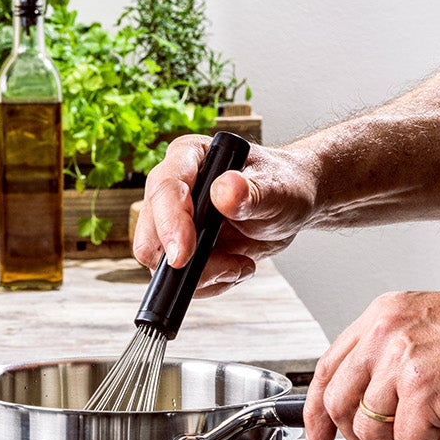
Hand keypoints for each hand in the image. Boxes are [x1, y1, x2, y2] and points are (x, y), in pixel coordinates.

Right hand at [133, 136, 318, 293]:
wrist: (290, 205)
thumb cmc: (282, 185)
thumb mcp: (276, 188)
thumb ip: (251, 191)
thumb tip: (224, 192)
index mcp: (188, 157)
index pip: (165, 188)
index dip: (169, 223)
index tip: (184, 254)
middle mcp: (172, 188)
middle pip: (149, 232)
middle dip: (182, 260)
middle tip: (227, 267)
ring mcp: (172, 220)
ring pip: (160, 262)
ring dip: (203, 274)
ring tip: (240, 264)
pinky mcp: (180, 247)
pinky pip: (178, 278)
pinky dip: (209, 282)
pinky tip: (235, 267)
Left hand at [304, 283, 439, 439]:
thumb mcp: (428, 332)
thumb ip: (391, 361)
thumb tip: (367, 409)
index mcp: (381, 317)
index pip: (327, 368)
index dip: (315, 411)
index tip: (315, 438)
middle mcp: (384, 333)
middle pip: (337, 404)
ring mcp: (400, 359)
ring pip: (371, 430)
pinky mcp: (423, 387)